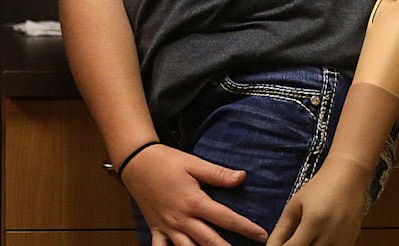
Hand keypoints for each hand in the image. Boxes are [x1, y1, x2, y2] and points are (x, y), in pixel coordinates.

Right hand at [120, 144, 268, 244]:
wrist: (137, 162)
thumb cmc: (167, 161)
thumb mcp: (194, 163)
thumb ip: (218, 174)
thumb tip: (242, 177)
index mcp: (194, 202)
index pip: (225, 218)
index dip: (245, 228)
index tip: (261, 235)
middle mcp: (182, 219)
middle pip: (209, 241)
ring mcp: (167, 227)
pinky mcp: (155, 229)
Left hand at [267, 156, 371, 245]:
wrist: (348, 176)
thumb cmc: (319, 187)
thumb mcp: (295, 205)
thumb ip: (281, 230)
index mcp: (313, 222)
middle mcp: (330, 234)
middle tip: (293, 238)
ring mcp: (343, 240)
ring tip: (307, 236)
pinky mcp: (351, 241)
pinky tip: (318, 238)